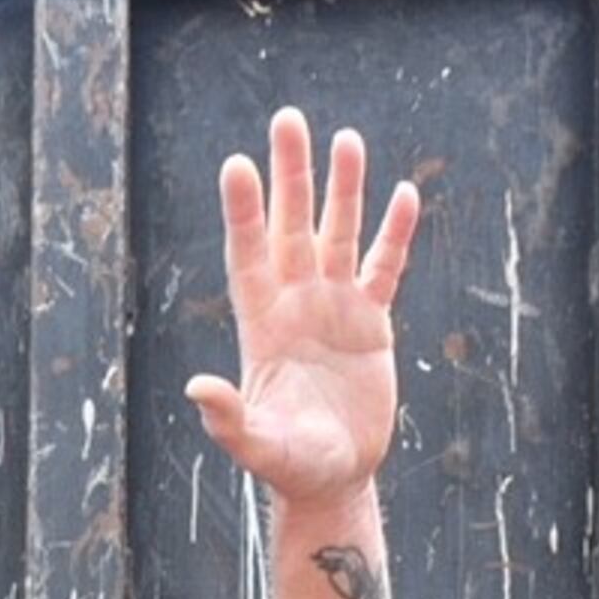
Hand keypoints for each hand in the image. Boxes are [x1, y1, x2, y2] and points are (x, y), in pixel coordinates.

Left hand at [183, 109, 419, 510]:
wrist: (334, 479)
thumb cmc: (291, 467)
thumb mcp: (258, 447)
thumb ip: (228, 421)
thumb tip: (196, 389)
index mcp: (262, 326)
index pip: (249, 257)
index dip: (245, 214)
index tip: (238, 165)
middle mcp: (295, 305)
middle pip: (290, 226)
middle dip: (290, 175)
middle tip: (288, 119)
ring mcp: (334, 308)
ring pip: (338, 235)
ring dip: (343, 189)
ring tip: (348, 139)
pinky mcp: (372, 322)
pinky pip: (384, 267)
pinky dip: (394, 233)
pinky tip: (403, 193)